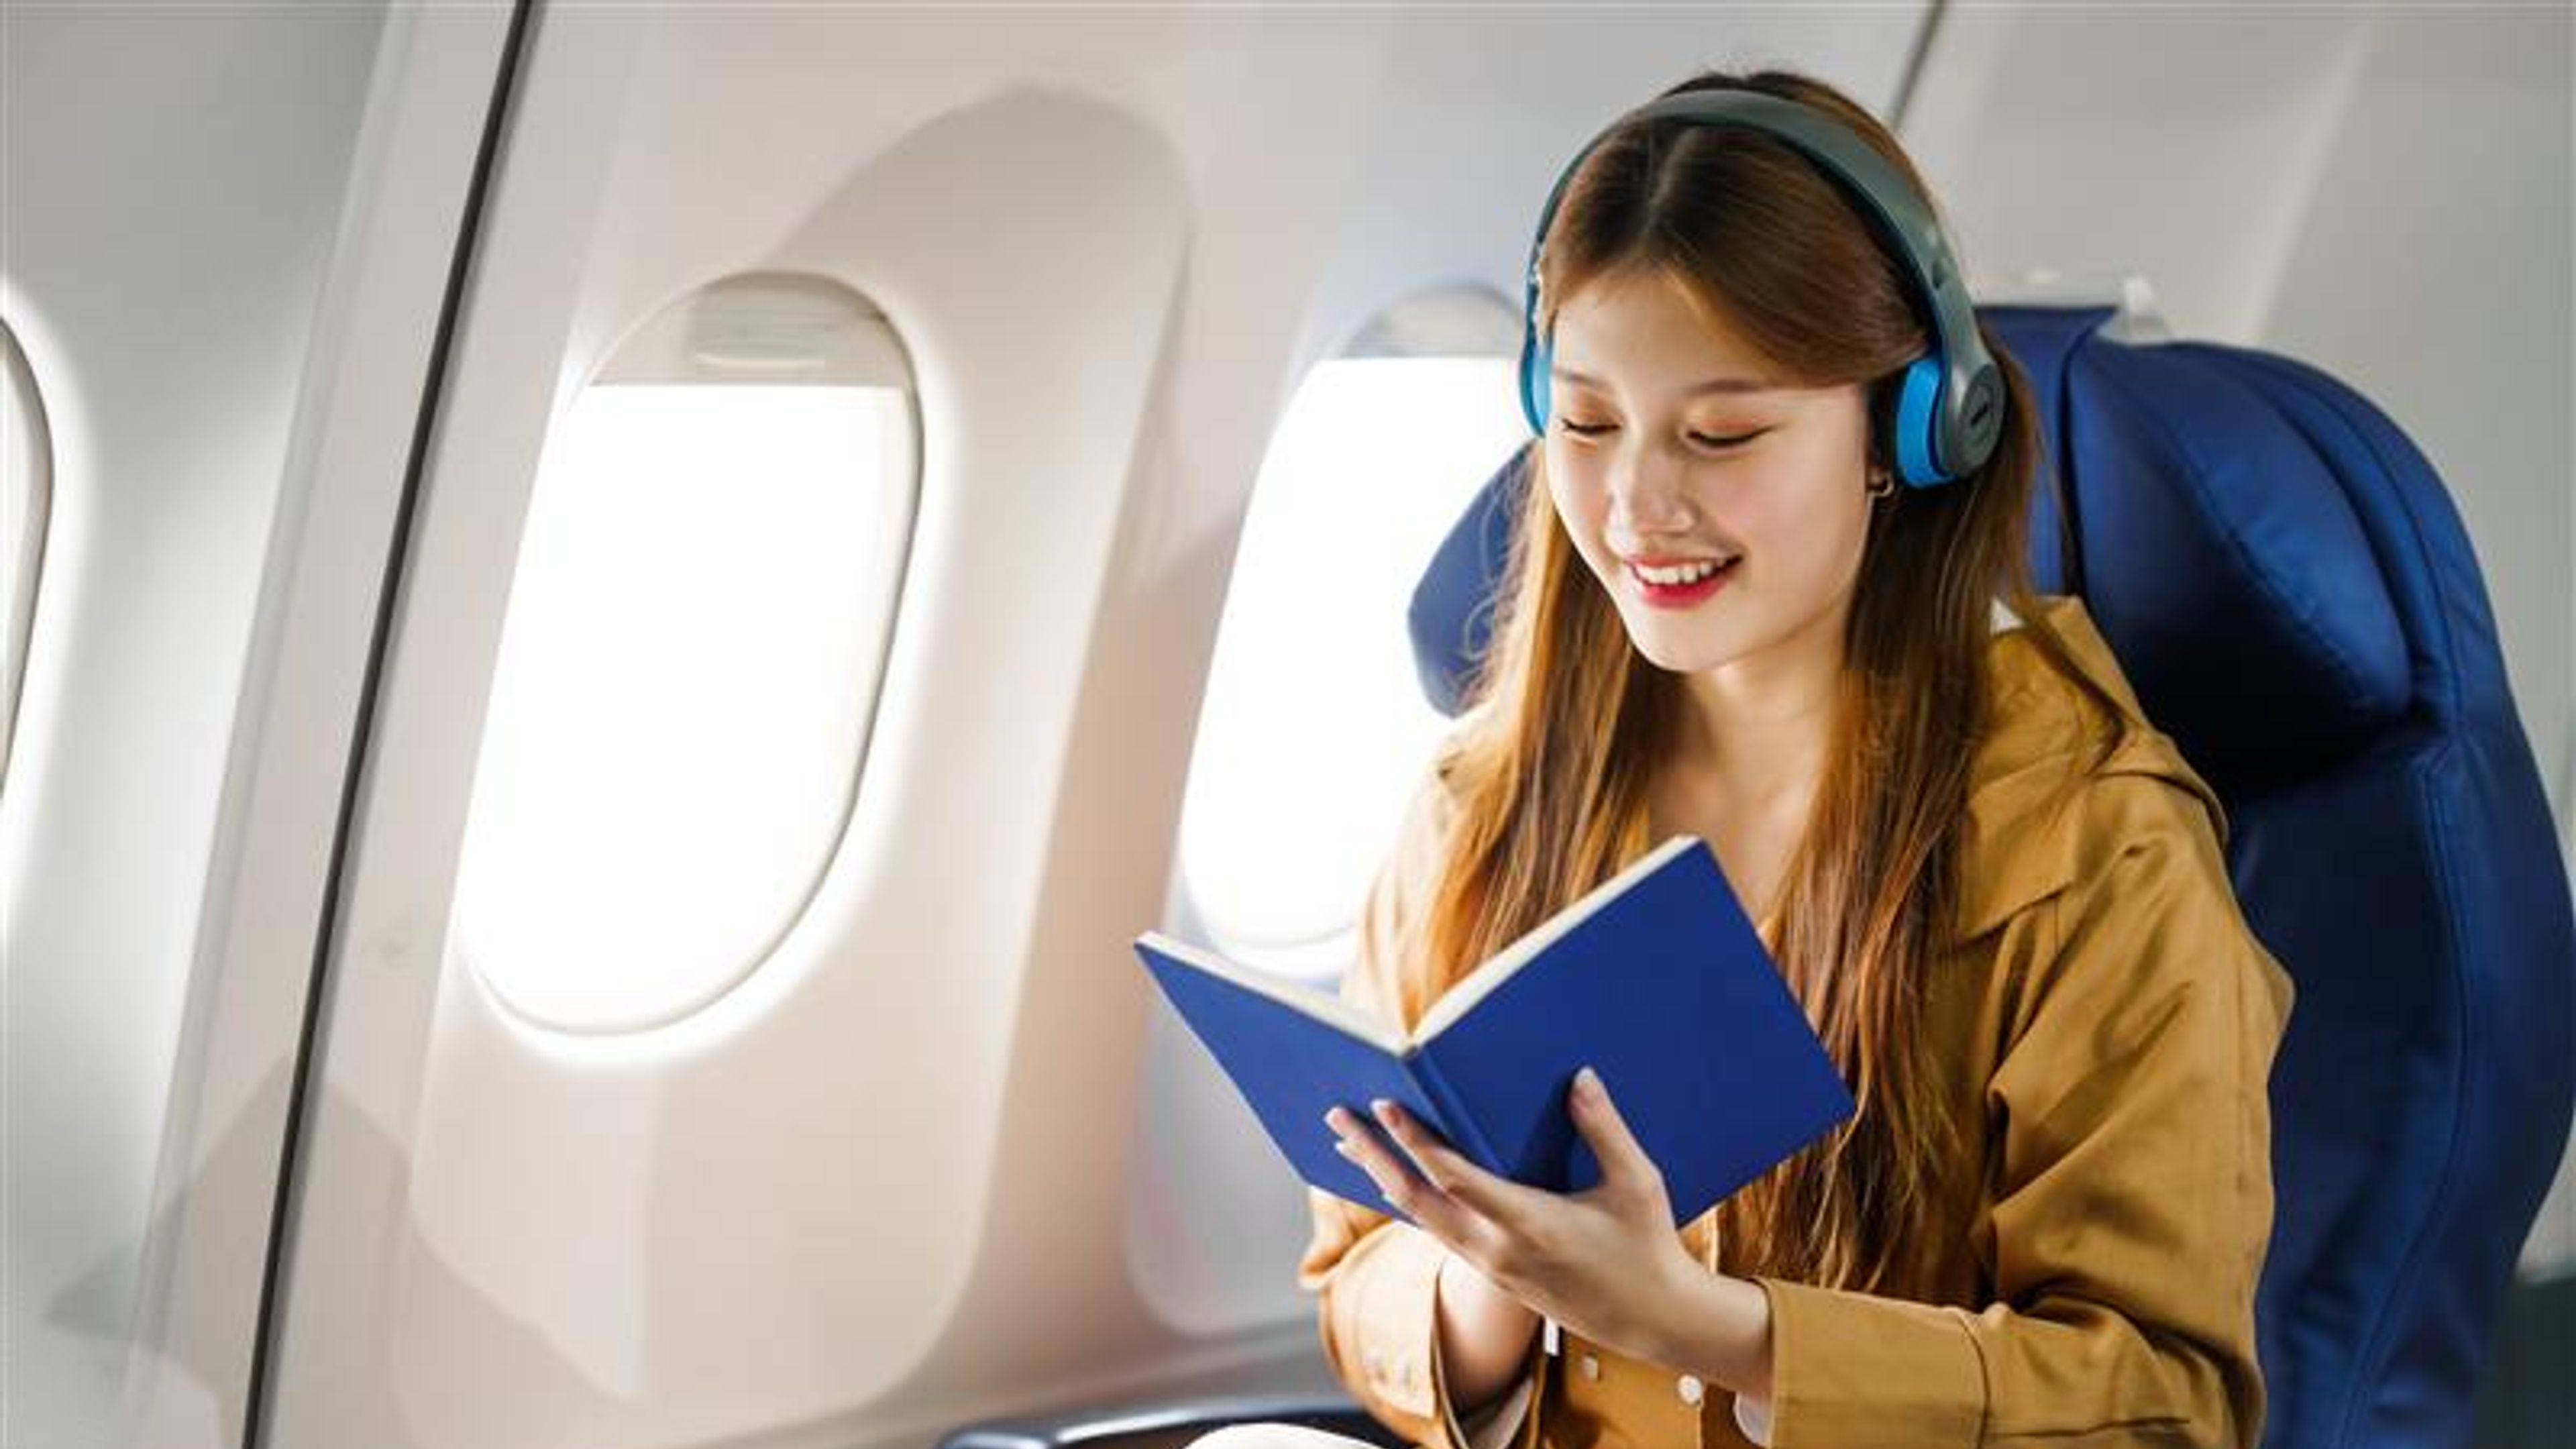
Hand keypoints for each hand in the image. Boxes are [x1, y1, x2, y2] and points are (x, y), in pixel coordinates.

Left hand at [1322, 1065, 1702, 1357]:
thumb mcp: (1636, 1183)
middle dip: (1373, 1156)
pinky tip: (1394, 1182)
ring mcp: (1491, 1267)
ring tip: (1350, 1144)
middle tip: (1337, 1118)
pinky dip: (1410, 1203)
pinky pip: (1438, 1233)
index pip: (1454, 1177)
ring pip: (1421, 1219)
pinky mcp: (1493, 1275)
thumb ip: (1603, 1128)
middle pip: (1415, 1200)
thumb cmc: (1647, 1247)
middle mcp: (1498, 1249)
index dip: (1415, 1140)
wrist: (1653, 1320)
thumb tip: (1578, 1076)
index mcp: (1530, 1224)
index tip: (1383, 1105)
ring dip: (1383, 1179)